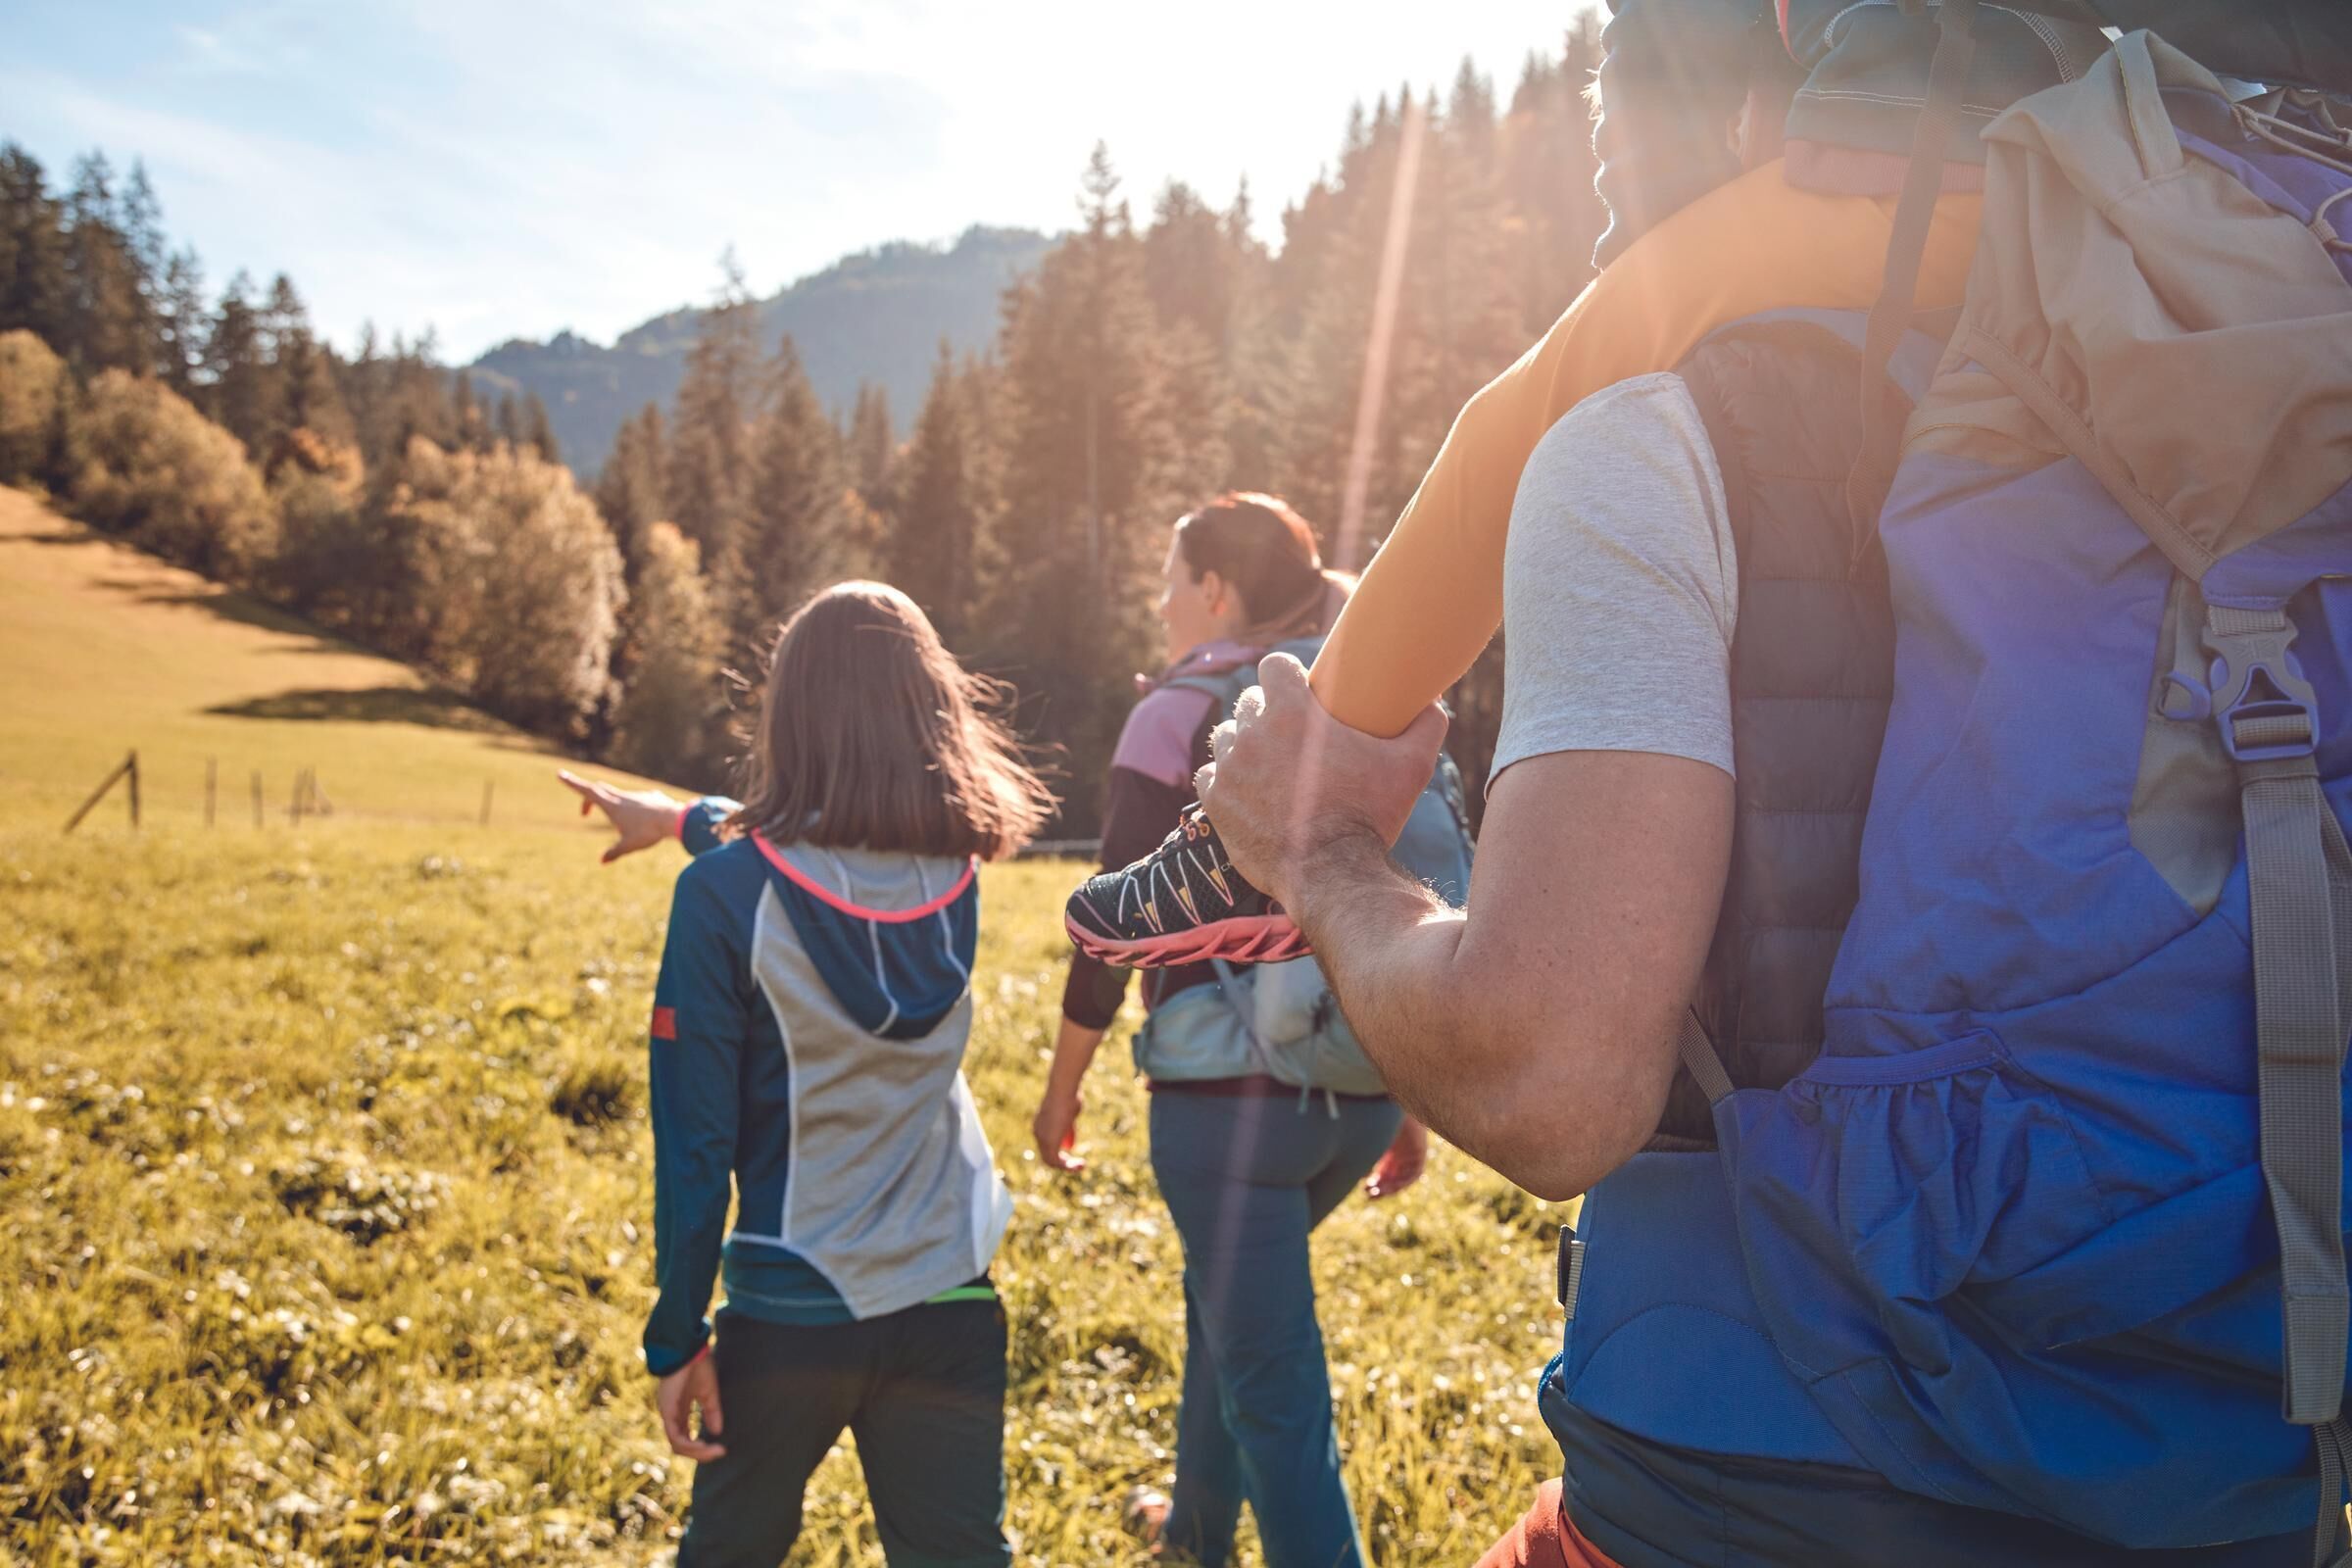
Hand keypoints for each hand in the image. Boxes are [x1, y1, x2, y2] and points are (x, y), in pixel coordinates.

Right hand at [559, 770, 683, 863]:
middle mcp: (622, 797)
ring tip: (618, 825)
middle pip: (599, 790)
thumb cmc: (648, 832)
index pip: (587, 791)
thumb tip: (603, 861)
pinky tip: (644, 822)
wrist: (673, 819)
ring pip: (618, 795)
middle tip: (584, 814)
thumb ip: (614, 852)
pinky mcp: (650, 797)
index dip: (572, 783)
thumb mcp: (628, 845)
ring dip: (611, 805)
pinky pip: (637, 800)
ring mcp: (637, 795)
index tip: (560, 774)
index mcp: (612, 805)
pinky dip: (633, 809)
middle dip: (588, 799)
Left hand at [656, 1349, 726, 1460]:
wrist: (689, 1349)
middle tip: (720, 1452)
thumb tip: (718, 1433)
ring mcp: (668, 1414)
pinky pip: (675, 1436)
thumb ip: (712, 1412)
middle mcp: (672, 1415)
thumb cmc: (699, 1365)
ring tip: (713, 1450)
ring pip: (677, 1445)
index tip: (722, 1448)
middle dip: (701, 1454)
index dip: (702, 1447)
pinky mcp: (667, 1411)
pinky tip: (703, 1444)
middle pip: (682, 1446)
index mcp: (680, 1411)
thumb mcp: (709, 1393)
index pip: (686, 1438)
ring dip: (696, 1452)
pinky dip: (689, 1445)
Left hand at [1033, 1081, 1085, 1172]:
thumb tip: (1069, 1145)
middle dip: (1063, 1162)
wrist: (1063, 1089)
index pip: (1046, 1145)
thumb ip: (1068, 1129)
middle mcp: (1038, 1133)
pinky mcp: (1049, 1143)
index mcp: (1039, 1125)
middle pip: (1047, 1156)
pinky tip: (1080, 1164)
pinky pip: (1057, 1162)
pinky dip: (1068, 1166)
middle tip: (1078, 1163)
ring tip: (1081, 1165)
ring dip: (1067, 1166)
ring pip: (1051, 1162)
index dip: (1059, 1152)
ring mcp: (1042, 1138)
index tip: (1072, 1151)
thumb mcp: (1069, 1114)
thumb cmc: (1069, 1096)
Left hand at [1195, 652, 1446, 908]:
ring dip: (1243, 742)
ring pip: (1226, 736)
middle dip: (1266, 710)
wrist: (1332, 875)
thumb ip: (1426, 727)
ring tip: (1265, 761)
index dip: (1285, 673)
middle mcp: (1253, 734)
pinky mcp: (1216, 803)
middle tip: (1288, 732)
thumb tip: (1436, 705)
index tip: (1298, 687)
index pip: (1274, 665)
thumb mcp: (1412, 767)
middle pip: (1249, 701)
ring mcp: (1230, 769)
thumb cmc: (1372, 816)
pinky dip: (1224, 779)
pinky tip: (1244, 788)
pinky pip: (1209, 775)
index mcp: (1292, 713)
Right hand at [1364, 1116, 1427, 1199]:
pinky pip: (1415, 1173)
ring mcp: (1410, 1150)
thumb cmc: (1372, 1118)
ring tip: (1377, 1191)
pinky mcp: (1420, 1150)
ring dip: (1391, 1186)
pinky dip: (1403, 1180)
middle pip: (1393, 1174)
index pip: (1383, 1169)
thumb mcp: (1367, 1142)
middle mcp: (1400, 1149)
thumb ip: (1364, 1159)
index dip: (1375, 1181)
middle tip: (1369, 1195)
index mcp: (1387, 1145)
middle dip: (1381, 1187)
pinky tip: (1391, 1184)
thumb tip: (1361, 1176)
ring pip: (1403, 1175)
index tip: (1364, 1187)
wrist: (1388, 1102)